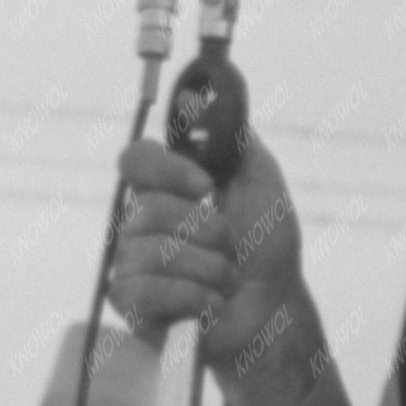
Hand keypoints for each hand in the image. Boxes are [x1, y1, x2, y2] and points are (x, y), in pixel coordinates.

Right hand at [107, 126, 308, 382]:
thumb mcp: (261, 180)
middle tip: (229, 245)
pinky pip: (142, 291)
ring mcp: (132, 262)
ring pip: (148, 253)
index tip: (206, 187)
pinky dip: (189, 298)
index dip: (166, 171)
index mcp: (166, 186)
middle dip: (203, 232)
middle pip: (145, 210)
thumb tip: (196, 96)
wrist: (274, 309)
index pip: (135, 160)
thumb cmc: (267, 247)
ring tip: (225, 279)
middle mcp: (141, 220)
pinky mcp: (131, 305)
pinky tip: (210, 304)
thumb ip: (232, 136)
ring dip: (205, 268)